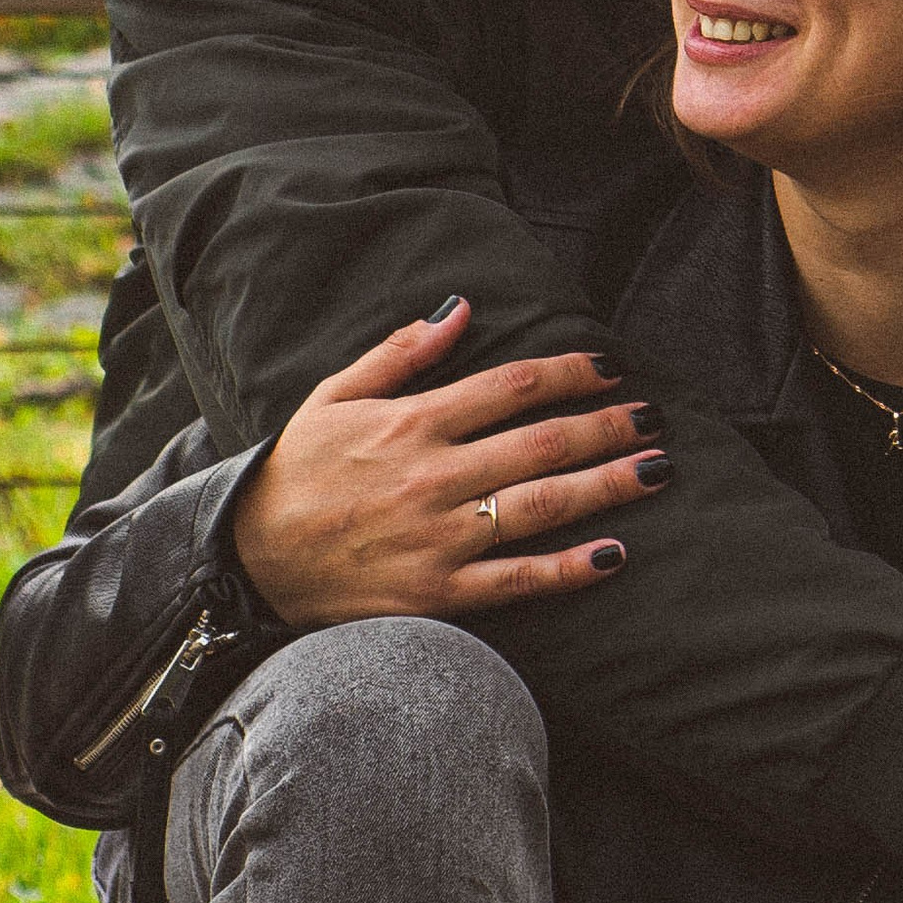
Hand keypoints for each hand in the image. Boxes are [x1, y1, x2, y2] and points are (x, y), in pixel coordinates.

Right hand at [231, 299, 664, 625]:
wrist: (244, 562)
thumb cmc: (295, 472)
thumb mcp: (335, 395)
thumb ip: (401, 352)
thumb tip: (461, 307)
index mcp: (411, 423)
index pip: (510, 386)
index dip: (570, 373)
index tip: (611, 368)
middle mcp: (432, 476)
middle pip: (541, 442)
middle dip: (608, 426)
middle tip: (656, 415)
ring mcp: (438, 538)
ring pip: (541, 505)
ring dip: (607, 485)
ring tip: (658, 470)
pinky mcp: (436, 595)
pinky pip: (515, 581)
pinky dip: (568, 569)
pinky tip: (615, 554)